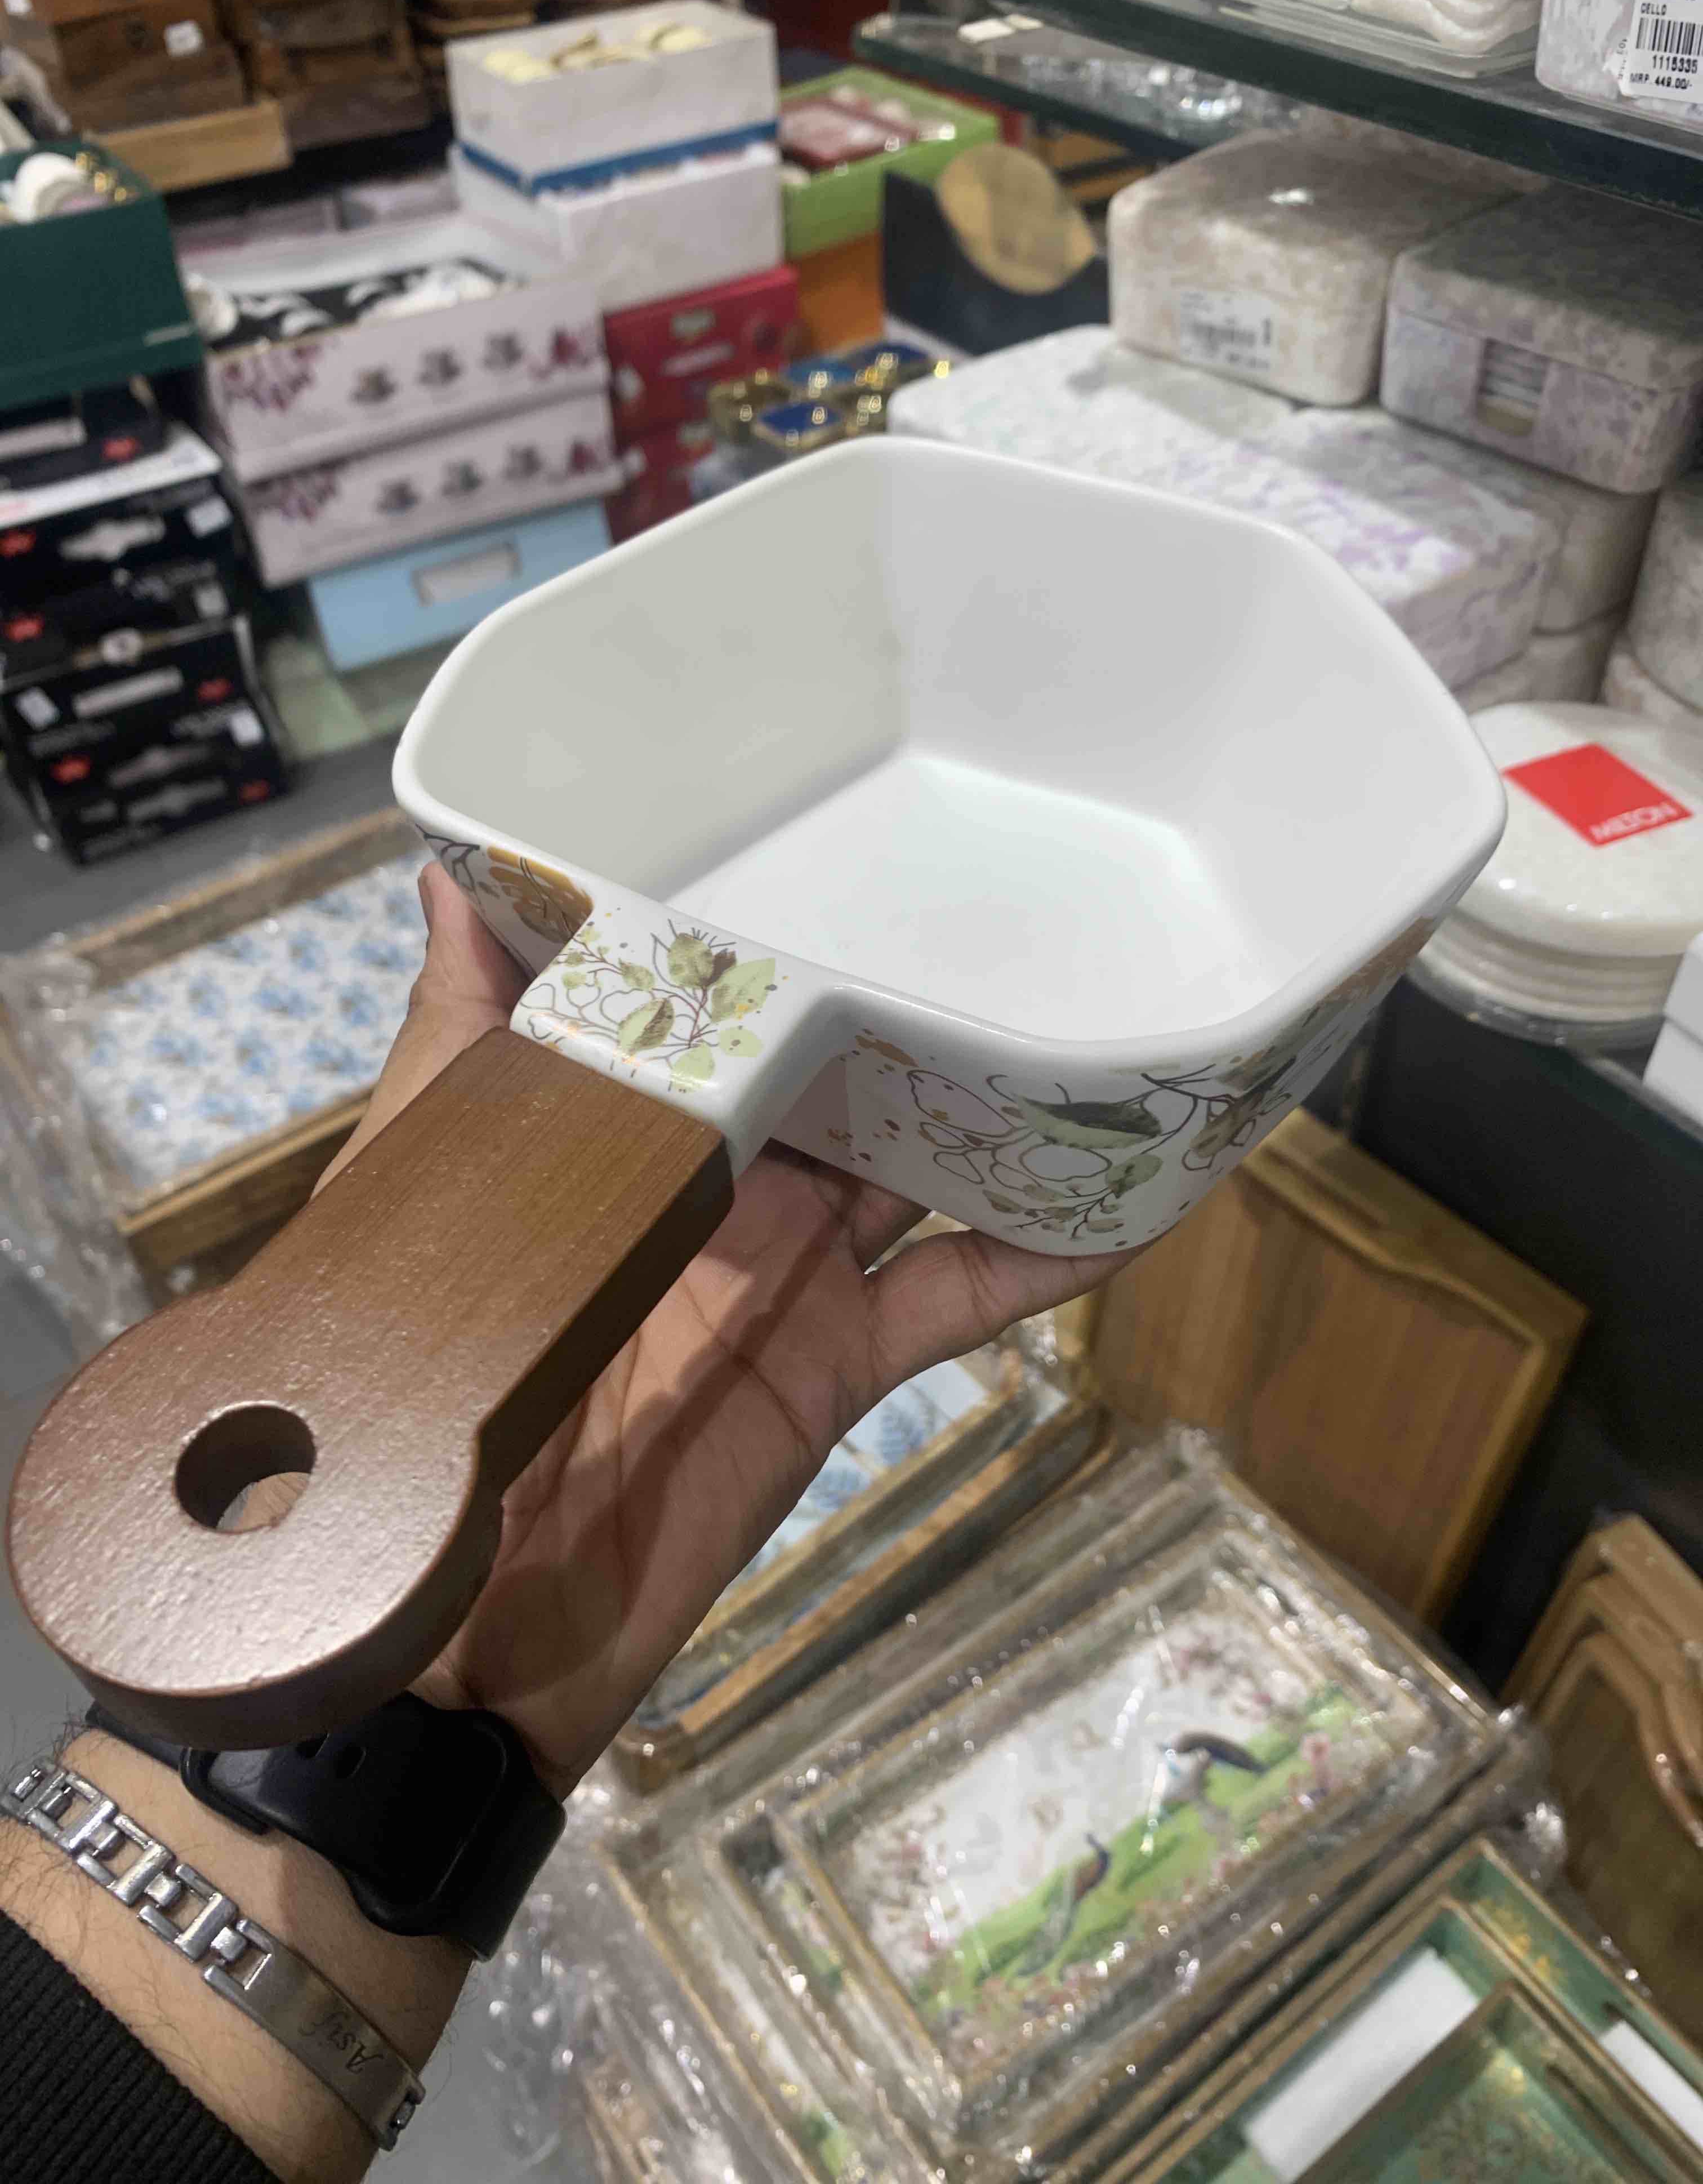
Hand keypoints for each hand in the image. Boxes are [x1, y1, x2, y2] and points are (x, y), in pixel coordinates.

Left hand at [318, 866, 1123, 1793]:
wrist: (461, 1609)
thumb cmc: (429, 1365)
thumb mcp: (427, 1181)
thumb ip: (461, 1044)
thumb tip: (444, 873)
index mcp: (626, 1122)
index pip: (725, 1008)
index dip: (786, 934)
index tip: (853, 827)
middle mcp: (722, 1179)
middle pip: (845, 1069)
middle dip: (916, 994)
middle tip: (1022, 893)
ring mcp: (793, 1266)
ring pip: (925, 1161)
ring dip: (1005, 1101)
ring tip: (1105, 1009)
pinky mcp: (844, 1356)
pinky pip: (962, 1293)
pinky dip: (1047, 1254)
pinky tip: (1132, 1197)